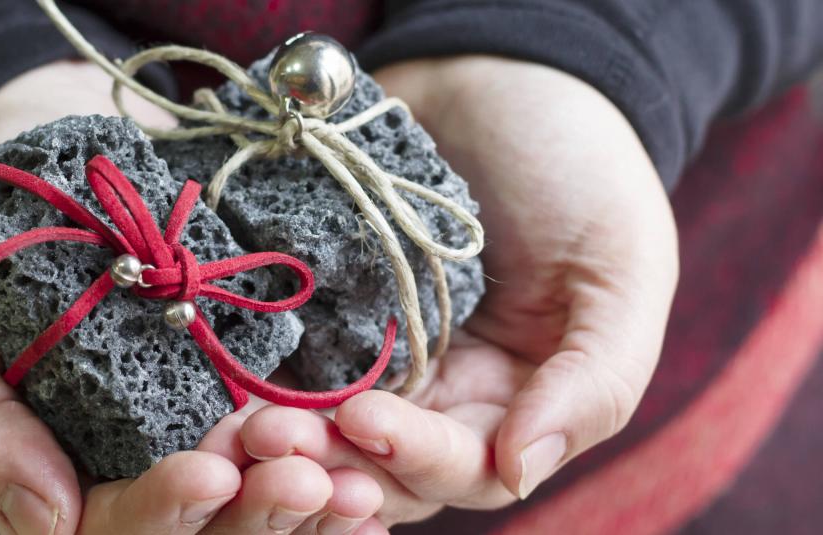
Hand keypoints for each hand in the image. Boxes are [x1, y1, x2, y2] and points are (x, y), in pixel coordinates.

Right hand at [0, 61, 386, 534]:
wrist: (35, 184)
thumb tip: (48, 524)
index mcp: (56, 488)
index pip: (109, 528)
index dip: (162, 512)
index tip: (210, 469)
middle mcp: (125, 484)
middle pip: (197, 534)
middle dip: (253, 516)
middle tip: (310, 481)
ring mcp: (182, 448)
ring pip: (246, 509)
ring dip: (302, 508)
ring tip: (356, 491)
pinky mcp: (229, 407)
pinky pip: (277, 458)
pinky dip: (325, 474)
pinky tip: (369, 483)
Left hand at [238, 55, 679, 527]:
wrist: (504, 74)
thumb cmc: (583, 168)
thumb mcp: (622, 269)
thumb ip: (595, 379)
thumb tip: (521, 471)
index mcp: (520, 399)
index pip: (466, 468)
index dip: (417, 459)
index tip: (366, 419)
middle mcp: (444, 391)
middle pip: (383, 464)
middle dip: (334, 459)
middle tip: (277, 436)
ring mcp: (380, 352)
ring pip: (326, 427)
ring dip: (288, 435)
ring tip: (246, 423)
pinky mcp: (326, 310)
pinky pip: (288, 360)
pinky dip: (256, 380)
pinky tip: (225, 384)